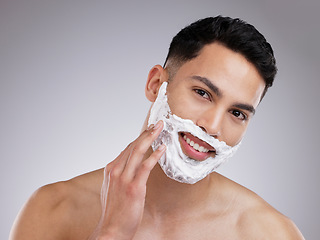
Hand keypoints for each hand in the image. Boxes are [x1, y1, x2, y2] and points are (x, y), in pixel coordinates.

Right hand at [90, 121, 164, 239]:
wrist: (111, 230)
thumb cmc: (114, 211)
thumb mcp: (111, 189)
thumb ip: (118, 175)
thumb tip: (126, 166)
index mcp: (110, 169)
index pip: (127, 148)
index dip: (139, 137)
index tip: (148, 130)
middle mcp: (115, 170)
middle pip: (133, 145)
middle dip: (146, 132)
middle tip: (157, 123)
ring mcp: (124, 178)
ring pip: (138, 151)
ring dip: (151, 137)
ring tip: (160, 128)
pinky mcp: (134, 187)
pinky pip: (145, 166)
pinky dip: (155, 155)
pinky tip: (162, 148)